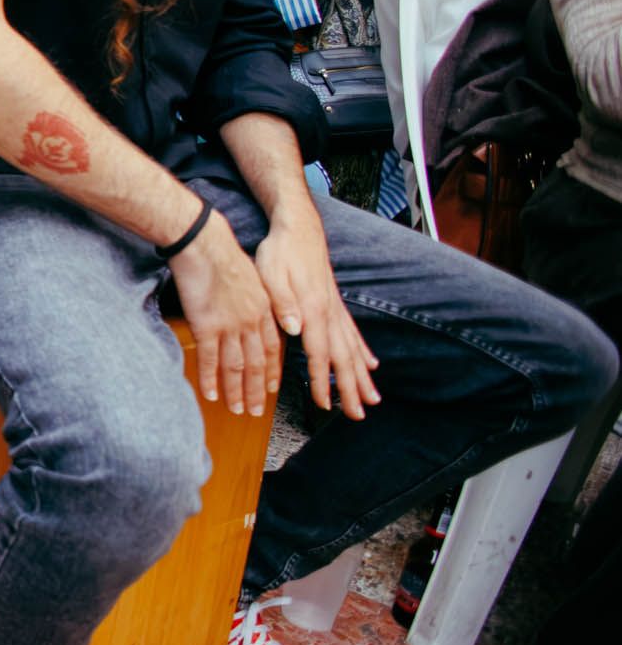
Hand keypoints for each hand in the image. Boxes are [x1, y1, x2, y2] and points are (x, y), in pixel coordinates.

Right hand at [168, 211, 282, 414]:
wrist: (205, 244)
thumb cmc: (224, 254)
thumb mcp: (256, 276)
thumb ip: (266, 301)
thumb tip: (276, 319)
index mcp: (264, 310)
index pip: (273, 349)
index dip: (271, 372)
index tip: (270, 389)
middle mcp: (251, 322)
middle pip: (256, 364)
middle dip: (256, 390)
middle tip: (256, 410)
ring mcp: (230, 326)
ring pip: (236, 367)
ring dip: (236, 391)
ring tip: (236, 409)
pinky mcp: (207, 325)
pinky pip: (211, 359)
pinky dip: (211, 379)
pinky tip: (210, 393)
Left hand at [254, 213, 379, 420]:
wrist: (298, 228)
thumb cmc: (281, 251)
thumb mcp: (271, 274)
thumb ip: (282, 303)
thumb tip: (294, 328)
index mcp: (313, 310)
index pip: (318, 354)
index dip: (321, 381)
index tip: (325, 404)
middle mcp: (329, 313)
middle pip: (342, 359)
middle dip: (351, 389)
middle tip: (359, 415)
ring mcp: (335, 309)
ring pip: (352, 350)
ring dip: (362, 376)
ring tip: (373, 399)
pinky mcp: (334, 304)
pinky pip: (353, 334)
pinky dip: (363, 352)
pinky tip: (371, 365)